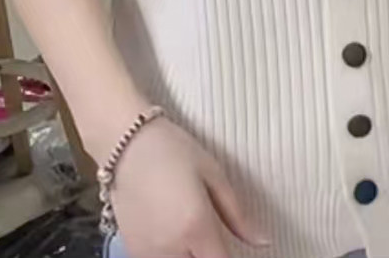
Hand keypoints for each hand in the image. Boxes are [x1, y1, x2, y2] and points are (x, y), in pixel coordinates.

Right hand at [110, 117, 269, 257]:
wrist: (125, 143)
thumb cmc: (173, 149)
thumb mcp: (212, 173)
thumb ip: (237, 214)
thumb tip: (263, 242)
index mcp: (196, 228)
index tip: (231, 247)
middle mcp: (171, 249)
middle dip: (208, 254)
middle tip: (208, 231)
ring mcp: (148, 254)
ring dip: (189, 254)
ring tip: (187, 226)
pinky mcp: (133, 251)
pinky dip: (170, 253)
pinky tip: (170, 230)